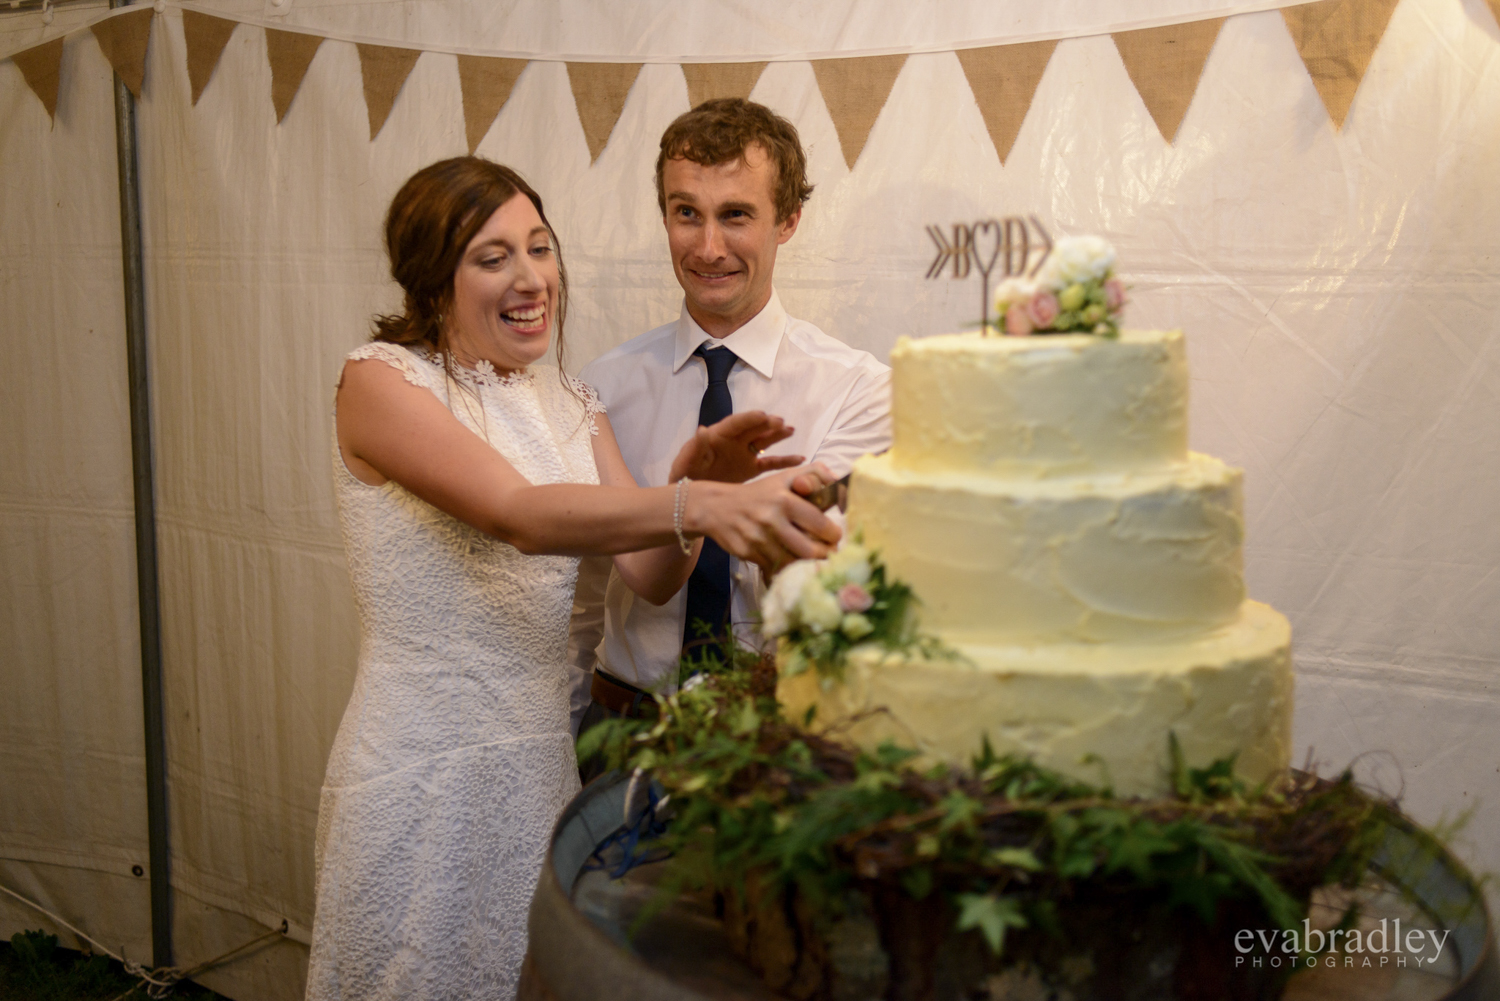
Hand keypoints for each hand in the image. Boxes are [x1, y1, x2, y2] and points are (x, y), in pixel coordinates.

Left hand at [668, 411, 802, 484]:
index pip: (736, 423)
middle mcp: (734, 441)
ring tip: (791, 429)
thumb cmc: (684, 476)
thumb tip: (702, 429)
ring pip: (764, 441)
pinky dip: (784, 461)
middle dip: (767, 424)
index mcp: (718, 436)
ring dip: (777, 435)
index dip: (749, 419)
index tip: (763, 415)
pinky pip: (770, 463)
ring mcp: (744, 454)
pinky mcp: (750, 469)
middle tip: (781, 422)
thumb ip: (694, 447)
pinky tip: (800, 460)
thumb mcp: (685, 463)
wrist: (689, 498)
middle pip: (753, 428)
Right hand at [684, 463, 841, 573]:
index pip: (820, 524)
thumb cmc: (758, 493)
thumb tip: (837, 479)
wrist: (717, 506)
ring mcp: (757, 539)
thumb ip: (814, 473)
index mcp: (784, 500)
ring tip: (812, 559)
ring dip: (806, 564)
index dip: (833, 534)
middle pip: (809, 551)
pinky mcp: (747, 553)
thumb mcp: (784, 477)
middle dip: (824, 555)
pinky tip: (790, 561)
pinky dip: (785, 567)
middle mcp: (771, 520)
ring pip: (792, 563)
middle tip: (828, 553)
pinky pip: (774, 568)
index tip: (834, 536)